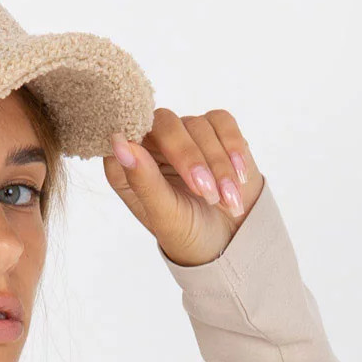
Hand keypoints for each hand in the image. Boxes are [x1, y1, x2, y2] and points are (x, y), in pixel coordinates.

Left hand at [103, 106, 264, 267]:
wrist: (232, 239)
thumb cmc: (190, 233)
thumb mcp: (165, 216)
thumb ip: (143, 181)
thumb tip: (121, 143)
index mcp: (127, 166)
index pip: (127, 134)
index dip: (145, 141)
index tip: (161, 164)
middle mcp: (152, 143)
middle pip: (166, 124)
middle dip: (191, 159)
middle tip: (209, 194)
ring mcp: (183, 133)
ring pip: (198, 125)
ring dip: (219, 166)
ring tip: (229, 202)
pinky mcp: (212, 129)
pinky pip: (222, 122)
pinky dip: (234, 149)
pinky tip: (240, 177)